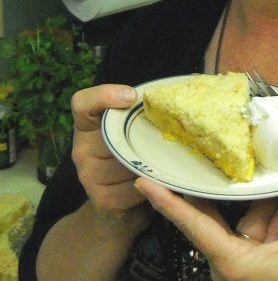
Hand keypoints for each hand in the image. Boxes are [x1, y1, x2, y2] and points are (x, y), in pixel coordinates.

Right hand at [71, 84, 152, 234]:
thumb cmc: (132, 158)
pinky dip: (151, 184)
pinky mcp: (102, 199)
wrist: (121, 209)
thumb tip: (167, 97)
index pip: (82, 103)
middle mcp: (81, 150)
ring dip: (151, 162)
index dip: (104, 95)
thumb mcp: (130, 131)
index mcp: (87, 126)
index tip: (131, 96)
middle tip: (162, 137)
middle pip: (119, 133)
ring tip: (160, 162)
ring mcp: (88, 175)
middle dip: (144, 135)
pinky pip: (136, 185)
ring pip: (131, 160)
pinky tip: (155, 183)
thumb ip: (137, 114)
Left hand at [136, 161, 277, 280]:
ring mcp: (247, 264)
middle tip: (198, 155)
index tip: (144, 182)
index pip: (193, 224)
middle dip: (215, 185)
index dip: (167, 202)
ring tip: (276, 165)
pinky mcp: (262, 265)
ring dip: (267, 197)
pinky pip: (266, 230)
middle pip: (219, 214)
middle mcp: (232, 263)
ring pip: (251, 218)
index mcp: (232, 263)